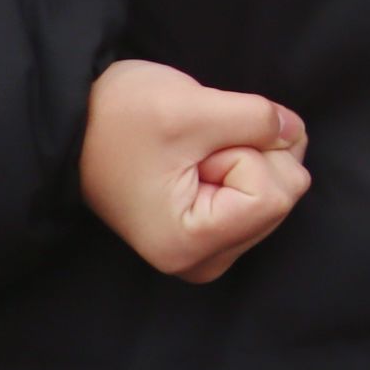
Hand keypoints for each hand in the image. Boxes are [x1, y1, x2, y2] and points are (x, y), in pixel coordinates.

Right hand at [79, 60, 311, 283]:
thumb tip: (295, 132)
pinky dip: (247, 162)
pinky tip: (204, 160)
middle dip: (252, 153)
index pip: (277, 195)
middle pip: (286, 194)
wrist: (74, 121)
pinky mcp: (214, 234)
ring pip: (282, 189)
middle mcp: (201, 262)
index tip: (194, 150)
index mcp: (188, 246)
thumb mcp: (192, 107)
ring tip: (192, 153)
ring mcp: (209, 252)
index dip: (246, 153)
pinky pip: (268, 190)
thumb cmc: (117, 117)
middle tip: (193, 148)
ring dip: (248, 154)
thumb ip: (260, 120)